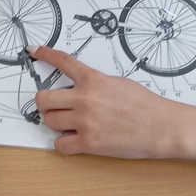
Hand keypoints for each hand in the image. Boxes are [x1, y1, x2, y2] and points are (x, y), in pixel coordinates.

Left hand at [30, 46, 182, 158]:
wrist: (161, 127)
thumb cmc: (145, 104)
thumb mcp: (118, 82)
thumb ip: (95, 83)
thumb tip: (80, 87)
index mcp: (93, 80)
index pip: (62, 61)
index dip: (44, 54)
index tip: (34, 50)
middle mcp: (85, 99)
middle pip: (43, 99)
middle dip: (45, 102)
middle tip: (55, 106)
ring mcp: (85, 122)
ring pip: (49, 122)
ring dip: (56, 123)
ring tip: (71, 124)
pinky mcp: (89, 143)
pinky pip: (59, 145)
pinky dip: (64, 144)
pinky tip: (74, 140)